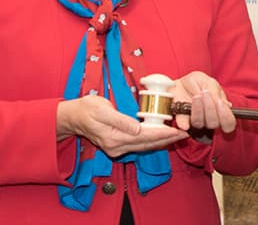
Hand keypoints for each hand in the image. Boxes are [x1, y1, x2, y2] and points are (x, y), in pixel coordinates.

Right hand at [56, 95, 187, 157]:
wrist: (73, 117)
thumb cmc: (87, 109)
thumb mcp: (102, 109)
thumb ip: (120, 120)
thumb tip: (137, 129)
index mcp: (114, 138)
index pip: (144, 136)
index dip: (162, 133)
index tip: (176, 130)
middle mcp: (117, 147)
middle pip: (147, 144)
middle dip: (166, 139)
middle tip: (184, 133)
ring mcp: (117, 148)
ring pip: (144, 146)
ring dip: (162, 141)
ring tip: (178, 136)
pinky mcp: (118, 145)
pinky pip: (139, 144)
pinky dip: (152, 141)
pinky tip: (162, 137)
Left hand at [170, 71, 235, 133]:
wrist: (181, 82)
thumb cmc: (198, 82)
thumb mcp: (209, 82)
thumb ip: (216, 93)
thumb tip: (227, 106)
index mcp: (220, 112)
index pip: (229, 123)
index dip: (226, 117)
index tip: (220, 103)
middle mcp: (209, 120)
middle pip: (214, 123)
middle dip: (210, 108)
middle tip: (206, 93)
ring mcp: (196, 121)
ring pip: (199, 123)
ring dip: (198, 110)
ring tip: (196, 96)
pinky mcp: (182, 121)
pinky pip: (183, 125)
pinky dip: (183, 123)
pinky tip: (184, 122)